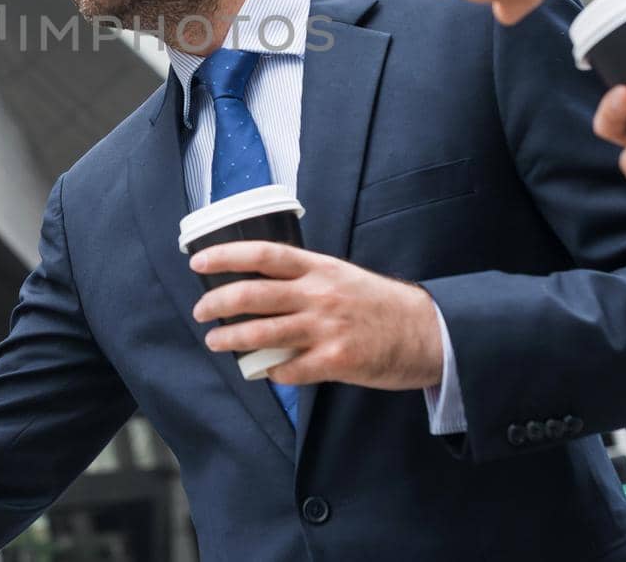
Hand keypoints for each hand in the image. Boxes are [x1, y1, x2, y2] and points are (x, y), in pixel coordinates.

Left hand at [189, 242, 442, 388]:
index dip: (225, 256)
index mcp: (319, 268)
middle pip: (253, 294)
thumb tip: (260, 284)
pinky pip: (290, 369)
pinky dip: (271, 371)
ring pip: (263, 333)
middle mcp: (319, 294)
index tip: (198, 260)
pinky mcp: (336, 360)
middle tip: (201, 311)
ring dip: (232, 339)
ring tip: (216, 341)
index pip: (263, 255)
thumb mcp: (341, 277)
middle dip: (218, 303)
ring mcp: (326, 328)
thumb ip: (304, 279)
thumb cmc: (379, 305)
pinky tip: (265, 371)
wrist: (428, 332)